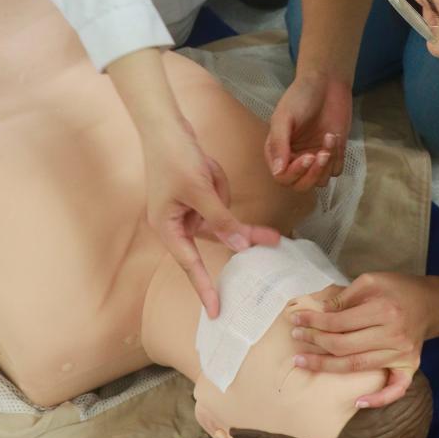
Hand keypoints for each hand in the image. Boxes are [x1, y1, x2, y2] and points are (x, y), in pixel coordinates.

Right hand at [144, 115, 279, 317]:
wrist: (164, 125)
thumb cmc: (174, 158)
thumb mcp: (201, 190)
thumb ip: (221, 221)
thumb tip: (239, 247)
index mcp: (168, 228)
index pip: (191, 265)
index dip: (205, 288)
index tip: (217, 311)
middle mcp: (176, 223)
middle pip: (215, 238)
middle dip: (239, 232)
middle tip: (274, 239)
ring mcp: (186, 208)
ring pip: (220, 216)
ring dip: (220, 192)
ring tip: (208, 170)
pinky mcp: (196, 195)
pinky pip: (218, 200)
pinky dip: (218, 184)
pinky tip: (208, 168)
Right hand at [265, 71, 352, 190]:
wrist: (327, 83)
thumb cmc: (300, 97)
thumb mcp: (284, 117)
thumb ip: (279, 144)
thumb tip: (277, 172)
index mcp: (278, 151)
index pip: (282, 177)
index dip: (295, 172)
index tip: (308, 157)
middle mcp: (295, 158)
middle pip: (301, 186)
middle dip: (312, 174)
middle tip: (321, 155)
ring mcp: (315, 157)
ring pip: (320, 181)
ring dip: (327, 164)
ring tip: (329, 137)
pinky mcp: (333, 154)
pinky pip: (335, 170)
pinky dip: (338, 157)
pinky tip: (334, 136)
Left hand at [289, 271, 438, 407]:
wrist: (431, 303)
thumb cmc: (398, 289)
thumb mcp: (371, 280)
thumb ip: (346, 296)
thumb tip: (320, 311)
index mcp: (384, 310)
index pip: (340, 322)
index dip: (315, 321)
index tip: (297, 319)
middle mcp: (394, 336)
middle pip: (345, 346)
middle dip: (315, 342)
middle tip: (295, 338)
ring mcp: (403, 355)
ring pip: (358, 366)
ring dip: (327, 366)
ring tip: (303, 362)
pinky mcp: (410, 367)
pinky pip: (395, 390)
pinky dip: (378, 399)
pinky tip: (358, 403)